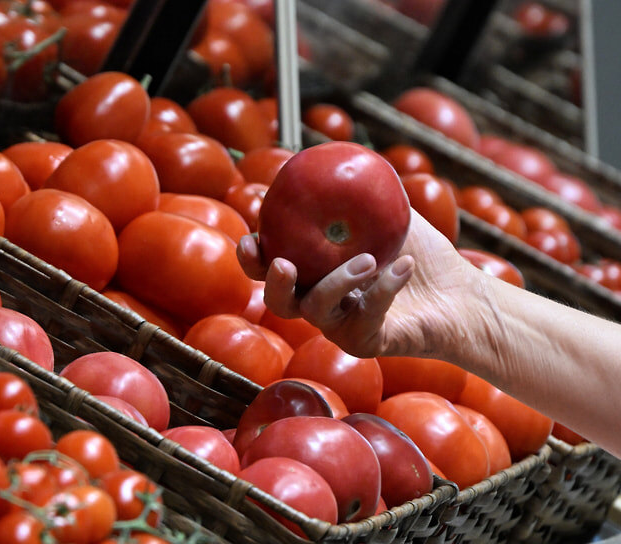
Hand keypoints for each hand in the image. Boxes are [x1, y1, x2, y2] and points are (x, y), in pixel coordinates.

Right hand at [237, 210, 477, 358]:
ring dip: (337, 280)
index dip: (251, 257)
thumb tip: (333, 156)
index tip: (251, 238)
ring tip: (369, 259)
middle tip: (284, 264)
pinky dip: (384, 288)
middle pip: (278, 301)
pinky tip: (405, 266)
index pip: (269, 267)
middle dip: (274, 283)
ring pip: (316, 309)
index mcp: (313, 271)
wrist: (461, 294)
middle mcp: (319, 301)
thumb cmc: (421, 252)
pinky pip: (364, 316)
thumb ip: (359, 192)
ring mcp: (340, 325)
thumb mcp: (389, 213)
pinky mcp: (365, 342)